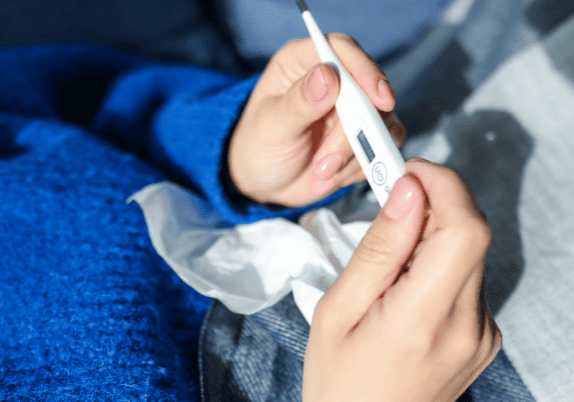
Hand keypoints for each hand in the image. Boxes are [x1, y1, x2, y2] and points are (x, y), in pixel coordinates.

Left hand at [228, 33, 404, 206]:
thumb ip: (299, 103)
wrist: (266, 183)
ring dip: (355, 156)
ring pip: (379, 121)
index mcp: (301, 61)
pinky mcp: (364, 134)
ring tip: (321, 175)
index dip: (364, 69)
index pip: (340, 49)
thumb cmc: (259, 147)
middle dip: (351, 135)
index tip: (380, 100)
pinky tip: (334, 177)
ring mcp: (351, 107)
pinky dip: (361, 166)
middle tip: (325, 165)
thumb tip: (328, 75)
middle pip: (366, 91)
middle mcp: (332, 78)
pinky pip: (382, 145)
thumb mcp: (272, 127)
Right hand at [302, 159, 501, 401]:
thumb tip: (408, 193)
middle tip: (391, 200)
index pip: (465, 229)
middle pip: (471, 232)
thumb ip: (378, 249)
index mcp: (423, 320)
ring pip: (469, 251)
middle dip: (434, 202)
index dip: (444, 185)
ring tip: (389, 260)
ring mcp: (482, 333)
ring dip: (433, 234)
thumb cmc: (339, 380)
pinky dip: (438, 261)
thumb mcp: (336, 311)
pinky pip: (467, 275)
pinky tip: (405, 283)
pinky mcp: (484, 334)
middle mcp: (468, 326)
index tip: (408, 171)